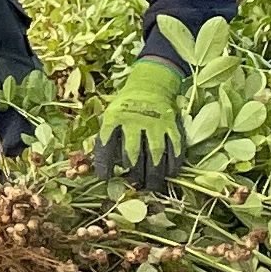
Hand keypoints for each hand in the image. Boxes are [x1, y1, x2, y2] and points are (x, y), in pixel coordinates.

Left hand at [90, 58, 187, 190]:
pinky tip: (170, 173)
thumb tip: (96, 164)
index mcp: (114, 117)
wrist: (150, 85)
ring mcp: (154, 123)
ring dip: (153, 172)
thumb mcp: (110, 115)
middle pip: (132, 150)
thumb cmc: (125, 107)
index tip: (105, 177)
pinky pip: (174, 146)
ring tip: (151, 185)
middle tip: (134, 185)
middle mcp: (134, 120)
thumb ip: (106, 137)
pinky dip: (173, 162)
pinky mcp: (171, 125)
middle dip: (132, 171)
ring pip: (154, 151)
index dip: (104, 162)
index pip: (106, 142)